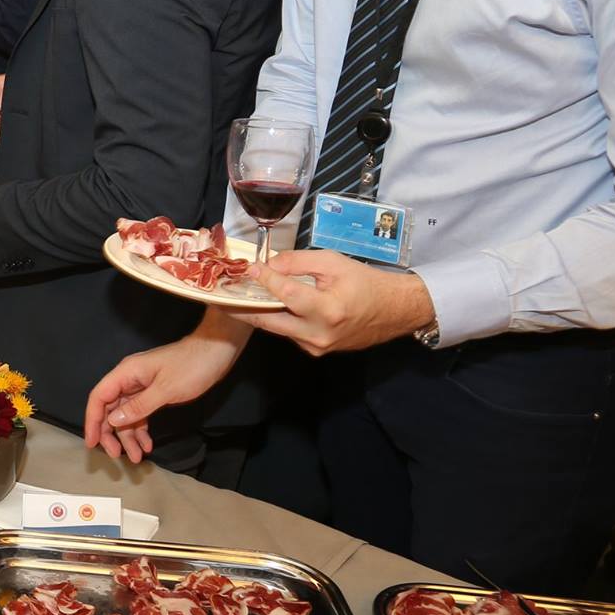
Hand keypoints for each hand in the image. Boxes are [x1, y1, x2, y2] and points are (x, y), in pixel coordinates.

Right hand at [83, 314, 250, 462]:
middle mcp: (129, 379)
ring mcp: (141, 386)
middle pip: (110, 408)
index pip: (99, 397)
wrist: (215, 351)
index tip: (92, 443)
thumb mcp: (165, 389)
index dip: (92, 420)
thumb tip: (112, 421)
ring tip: (136, 457)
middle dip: (110, 433)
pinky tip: (147, 444)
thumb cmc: (191, 367)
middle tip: (116, 455)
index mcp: (126, 373)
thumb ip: (138, 406)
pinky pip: (140, 413)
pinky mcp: (153, 392)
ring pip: (126, 414)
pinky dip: (141, 429)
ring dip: (128, 436)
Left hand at [229, 249, 436, 355]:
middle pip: (269, 321)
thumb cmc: (365, 282)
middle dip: (242, 308)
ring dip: (256, 314)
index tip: (249, 268)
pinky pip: (289, 333)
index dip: (265, 280)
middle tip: (219, 296)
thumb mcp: (333, 263)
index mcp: (327, 310)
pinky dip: (275, 319)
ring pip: (276, 329)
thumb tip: (268, 265)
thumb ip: (297, 262)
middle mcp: (319, 334)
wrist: (394, 311)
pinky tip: (263, 307)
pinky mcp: (317, 351)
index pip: (285, 294)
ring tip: (234, 298)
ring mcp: (317, 347)